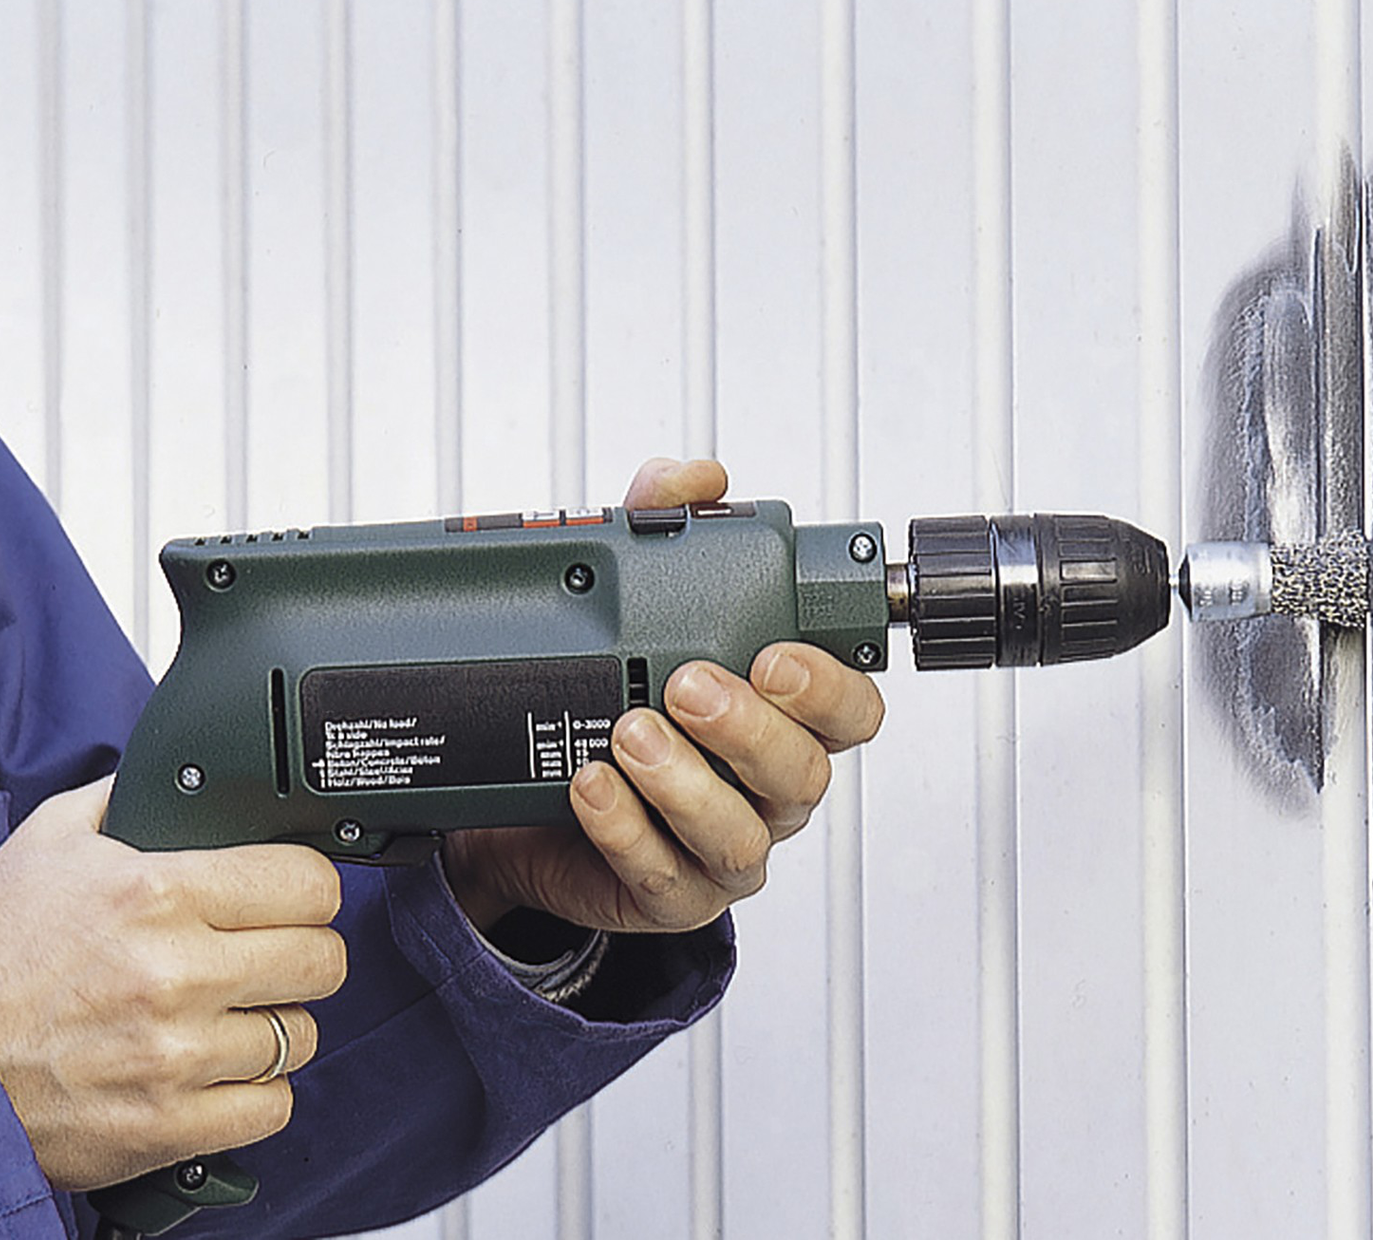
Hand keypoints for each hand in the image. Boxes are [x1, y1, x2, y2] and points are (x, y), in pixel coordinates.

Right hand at [0, 778, 347, 1190]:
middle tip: (270, 957)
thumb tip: (186, 773)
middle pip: (322, 959)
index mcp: (156, 894)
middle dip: (304, 954)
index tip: (294, 897)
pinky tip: (222, 1070)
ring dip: (277, 1026)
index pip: (309, 882)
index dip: (309, 887)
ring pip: (303, 1036)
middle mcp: (175, 973)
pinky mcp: (169, 1124)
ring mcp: (176, 1055)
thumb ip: (127, 797)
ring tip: (233, 1016)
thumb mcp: (47, 843)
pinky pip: (273, 1107)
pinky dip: (258, 1093)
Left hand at [443, 458, 886, 933]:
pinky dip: (626, 830)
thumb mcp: (627, 598)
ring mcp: (720, 848)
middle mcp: (766, 788)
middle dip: (750, 730)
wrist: (521, 800)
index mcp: (785, 720)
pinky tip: (591, 786)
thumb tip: (699, 478)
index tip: (775, 654)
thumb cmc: (605, 697)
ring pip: (739, 834)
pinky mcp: (667, 894)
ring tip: (629, 733)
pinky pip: (663, 876)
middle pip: (804, 774)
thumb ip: (665, 528)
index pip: (851, 710)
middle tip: (688, 684)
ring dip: (687, 783)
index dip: (828, 686)